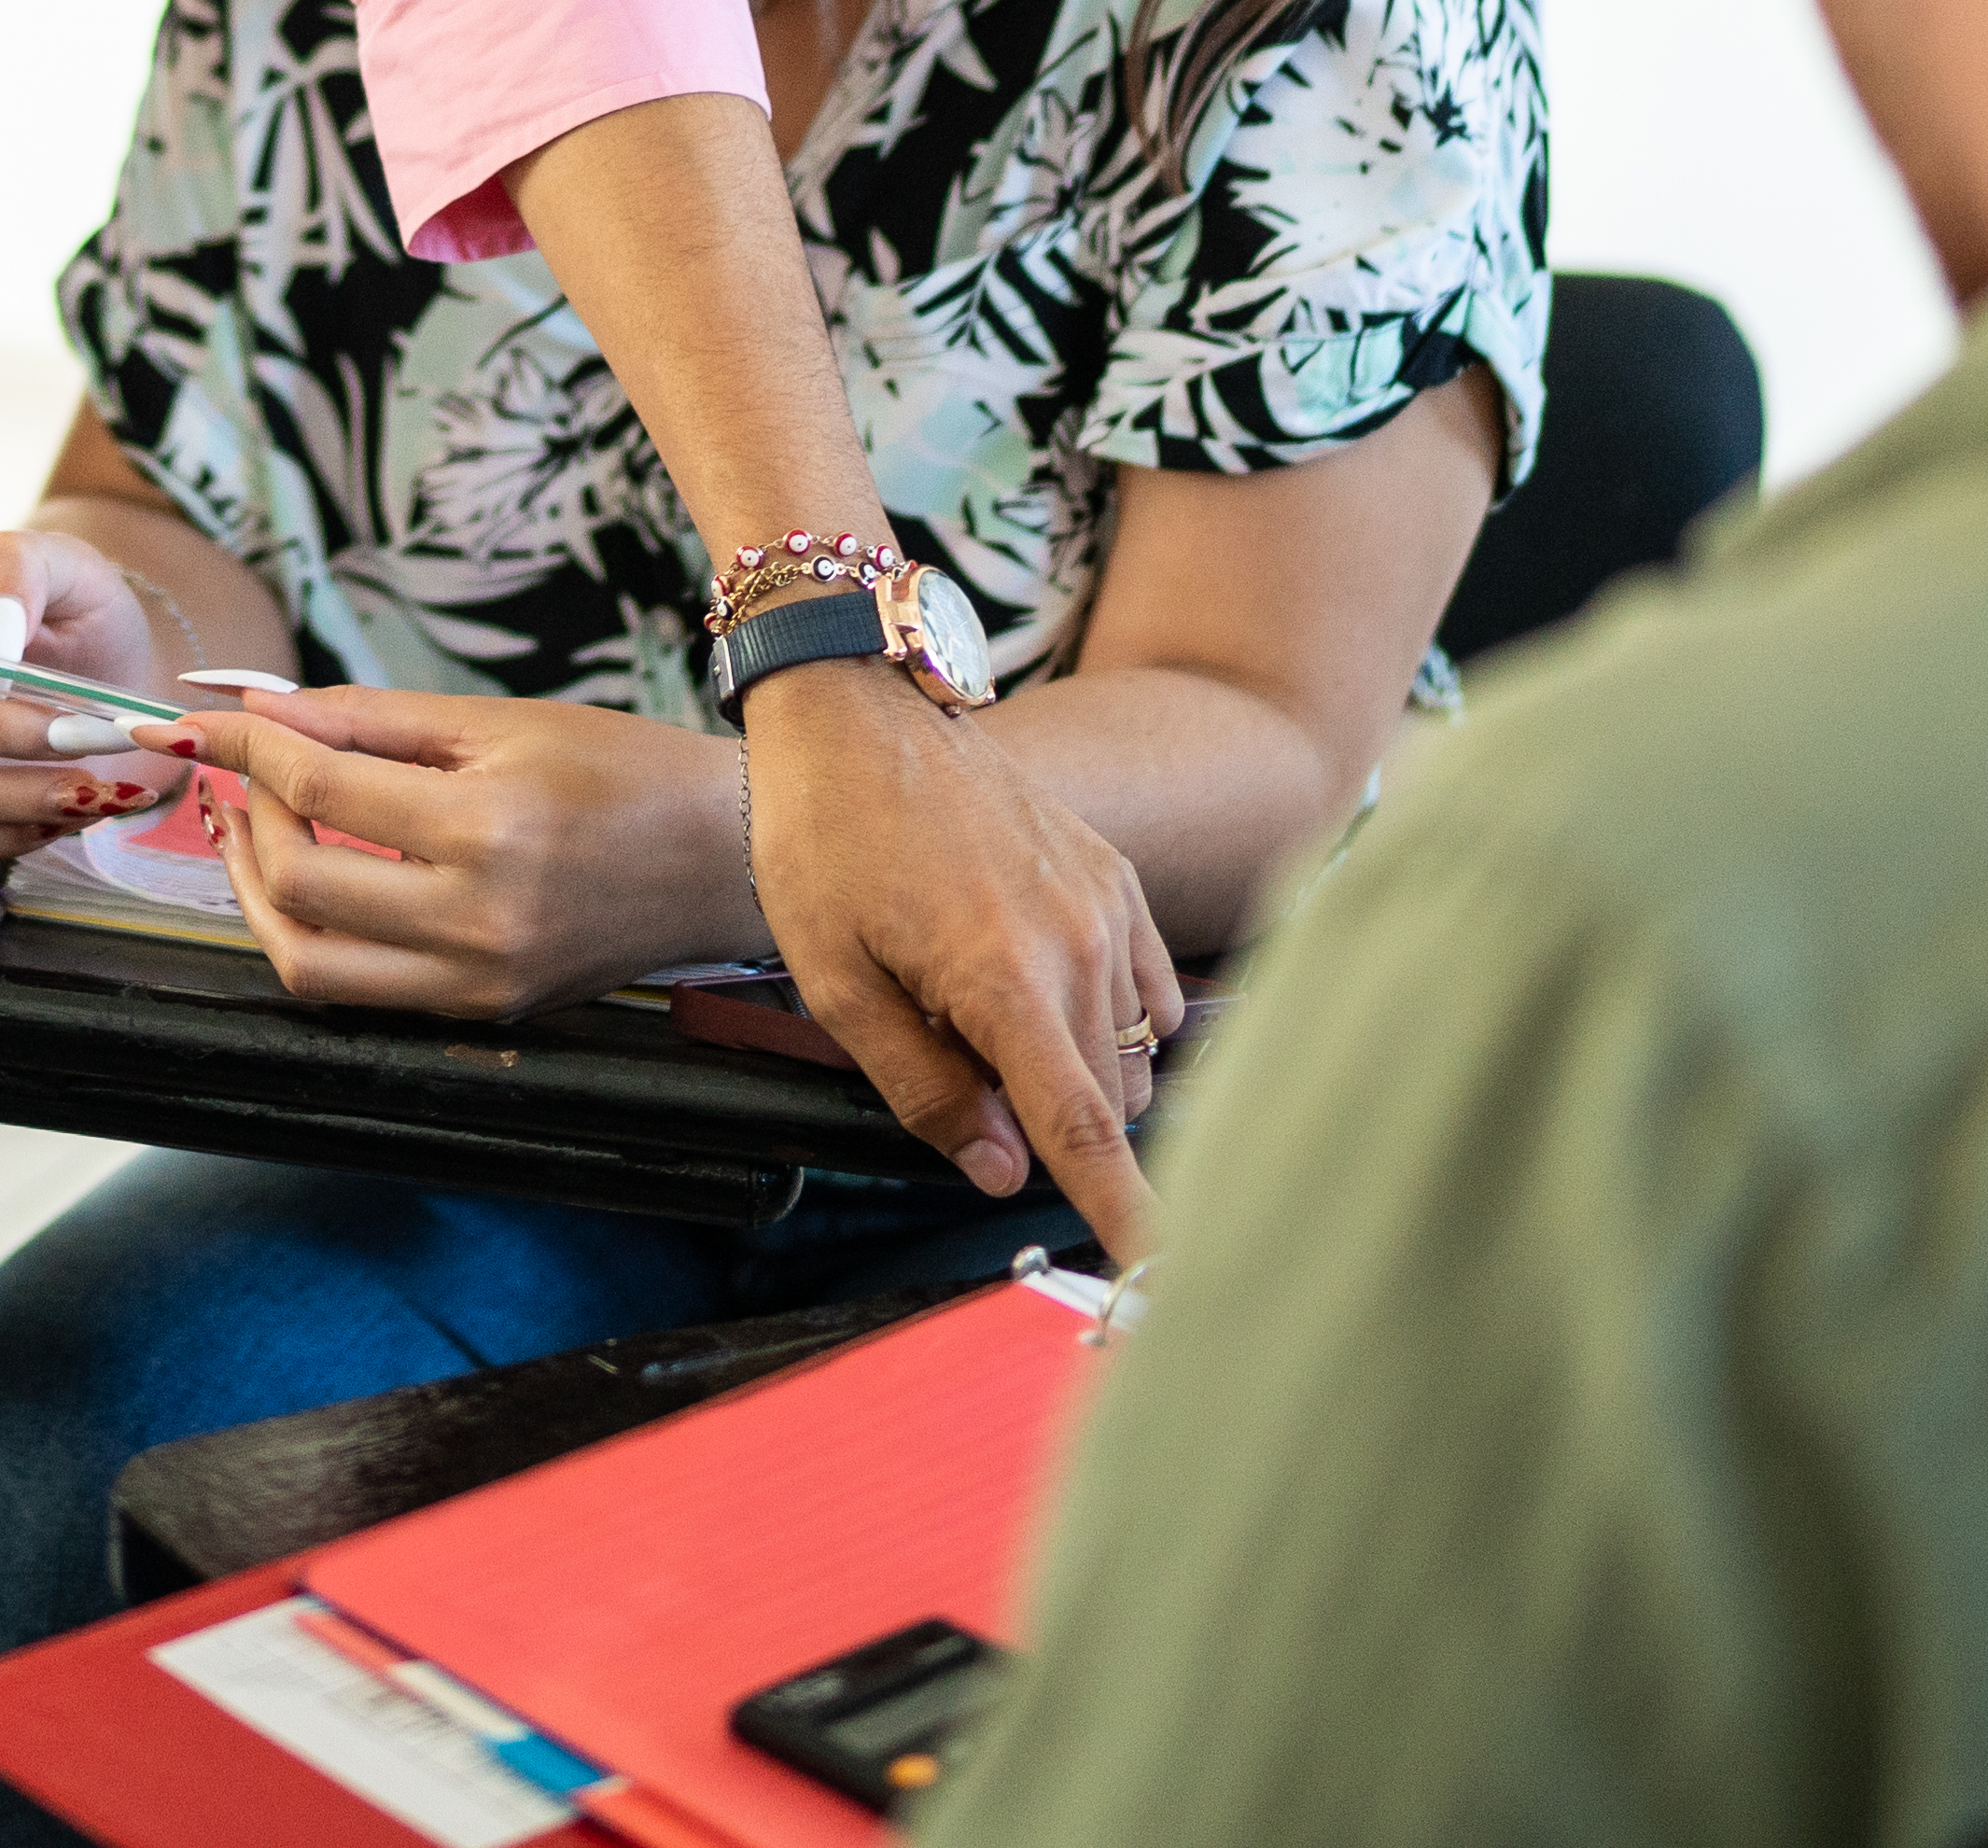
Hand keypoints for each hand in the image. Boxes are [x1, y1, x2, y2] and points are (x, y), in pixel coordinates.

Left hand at [190, 688, 757, 1015]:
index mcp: (488, 830)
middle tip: (248, 768)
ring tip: (255, 830)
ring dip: (258, 895)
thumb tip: (262, 710)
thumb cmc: (626, 772)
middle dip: (248, 814)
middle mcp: (477, 921)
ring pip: (311, 965)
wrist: (730, 859)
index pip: (319, 787)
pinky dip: (318, 934)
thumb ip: (371, 719)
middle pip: (297, 885)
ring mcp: (479, 983)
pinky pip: (364, 991)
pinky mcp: (484, 1012)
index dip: (246, 746)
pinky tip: (317, 876)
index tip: (203, 719)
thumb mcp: (500, 721)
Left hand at [742, 668, 1187, 1259]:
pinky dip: (1109, 1019)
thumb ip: (923, 1089)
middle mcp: (1079, 941)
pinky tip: (1037, 993)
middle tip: (964, 1084)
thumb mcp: (835, 984)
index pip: (1083, 1131)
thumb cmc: (824, 841)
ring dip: (1079, 1075)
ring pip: (1132, 1052)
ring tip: (980, 1020)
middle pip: (1108, 1102)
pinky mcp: (1116, 874)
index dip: (1126, 1215)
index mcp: (1004, 978)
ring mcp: (1108, 902)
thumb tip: (1000, 1171)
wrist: (856, 712)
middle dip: (1059, 1134)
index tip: (1164, 1276)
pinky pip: (1148, 988)